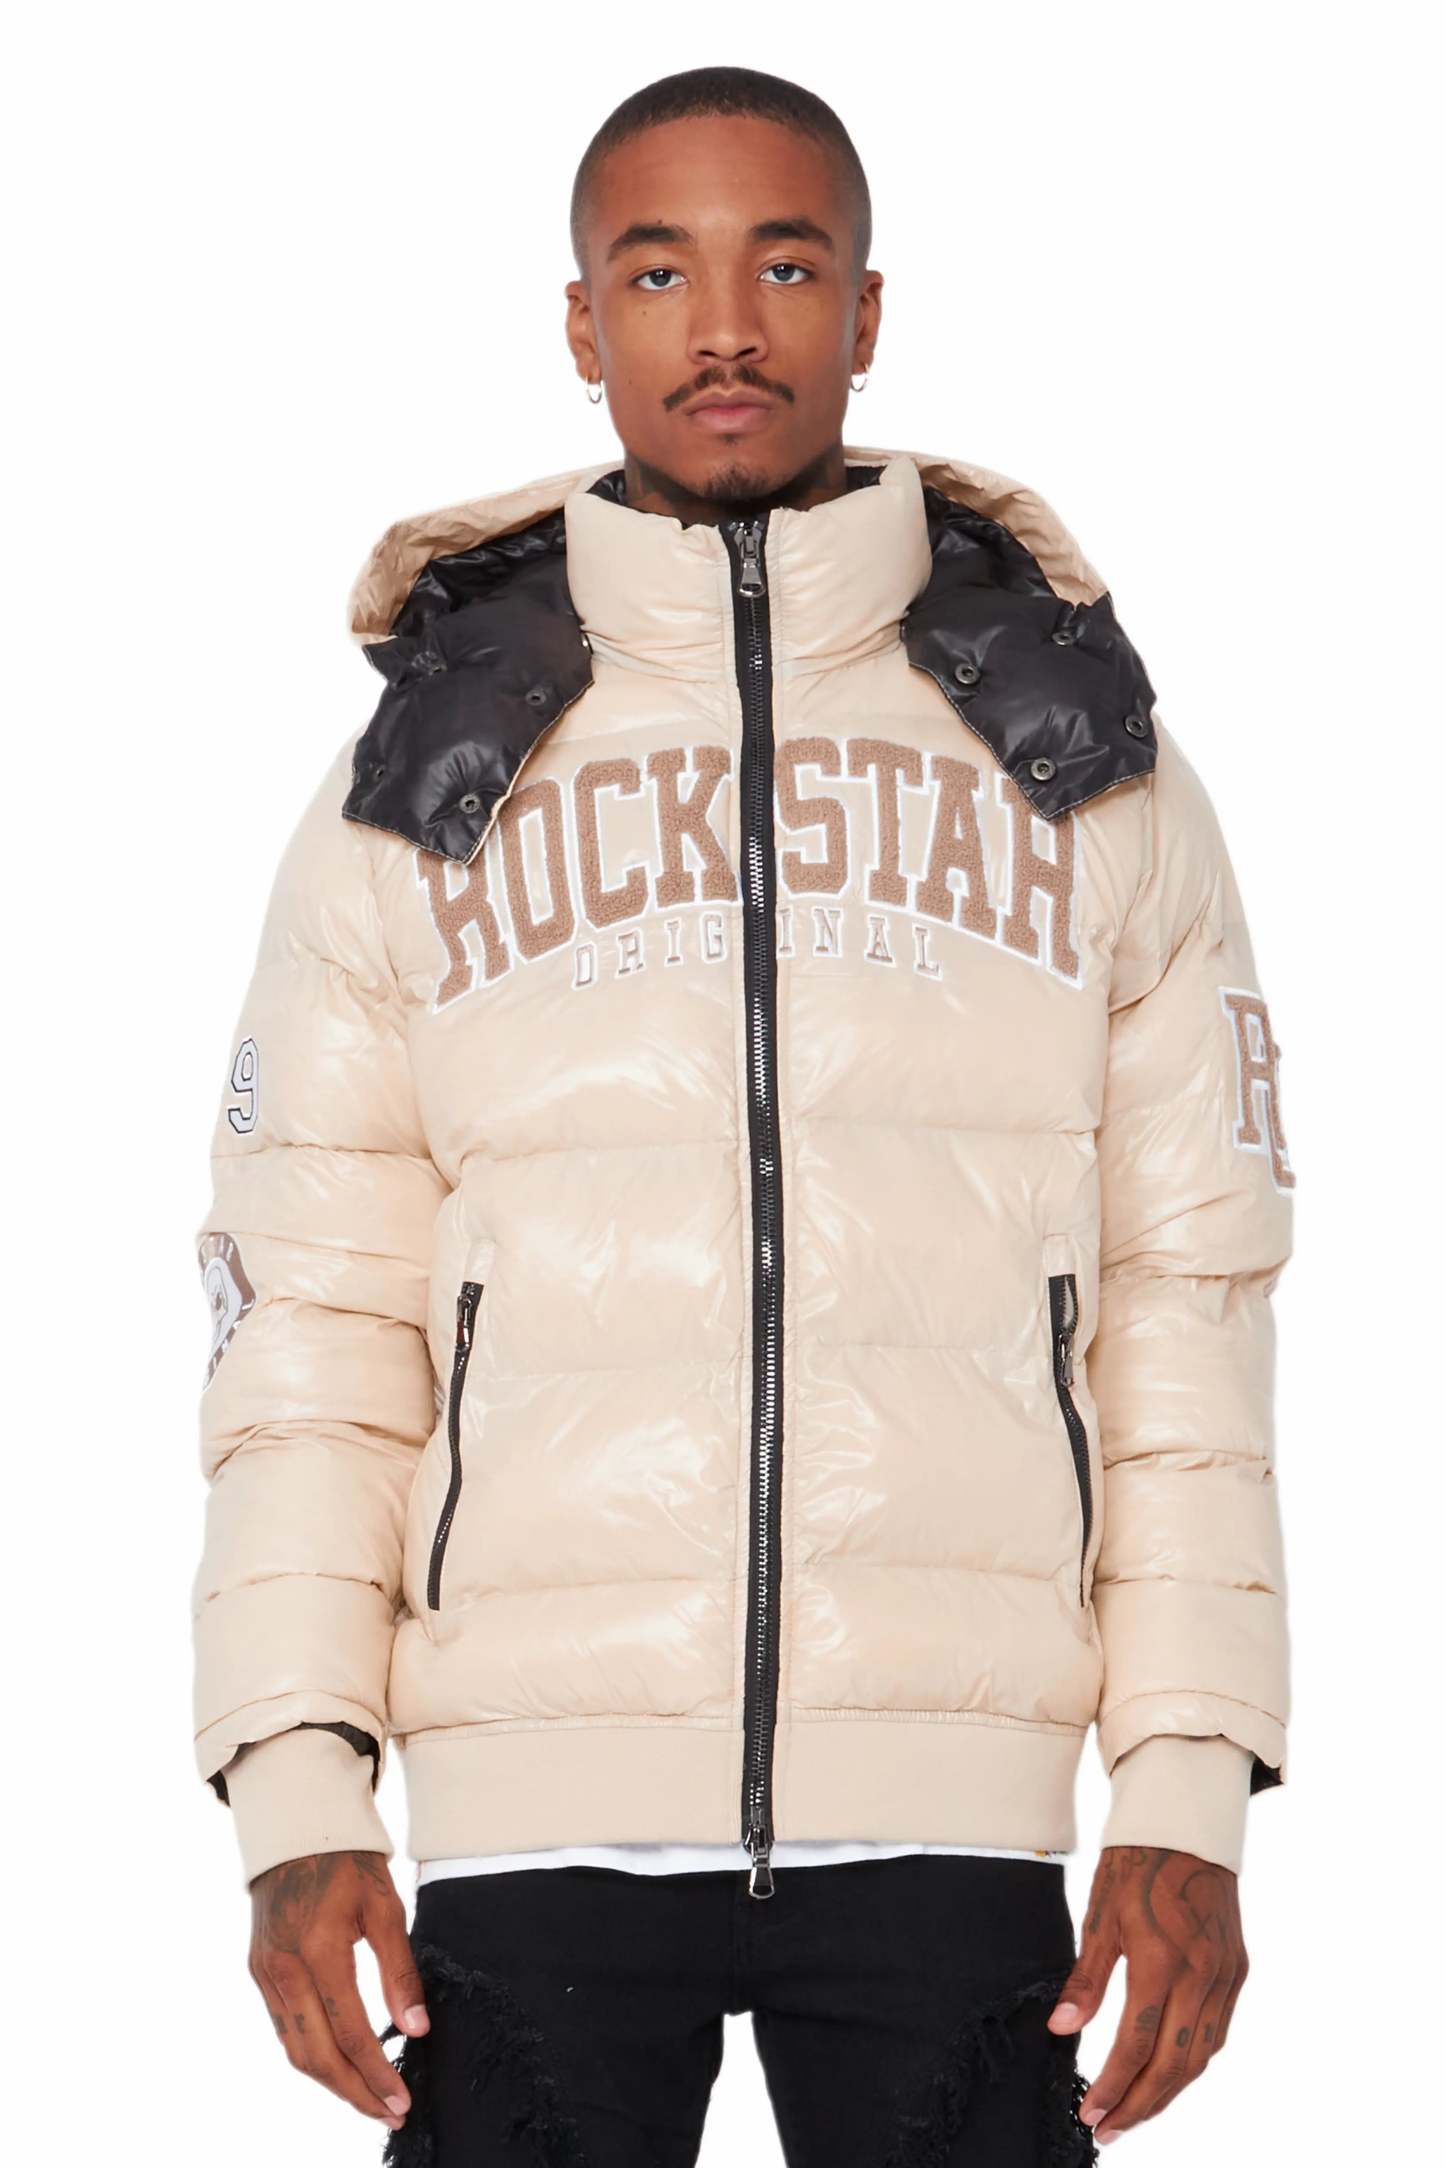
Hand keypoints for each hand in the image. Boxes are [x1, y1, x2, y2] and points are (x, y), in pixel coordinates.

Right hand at [247, 1849, 428, 2134]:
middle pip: (317, 2055)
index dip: (377, 2073)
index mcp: (318, 1949)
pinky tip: (338, 2064)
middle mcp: (283, 1968)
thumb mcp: (385, 1907)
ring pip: (294, 2049)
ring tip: (368, 2099)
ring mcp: (264, 1972)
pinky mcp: (257, 1970)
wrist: (296, 1828)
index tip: (402, 2099)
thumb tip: (416, 2029)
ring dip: (331, 2082)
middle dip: (354, 2092)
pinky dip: (310, 2054)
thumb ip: (400, 1972)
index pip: (351, 2032)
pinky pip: (283, 2028)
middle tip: (389, 2112)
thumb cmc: (349, 1862)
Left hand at [1046, 1845, 1248, 2143]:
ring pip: (1202, 2055)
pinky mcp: (1238, 1969)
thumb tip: (1060, 2030)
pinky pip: (1218, 2031)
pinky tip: (1169, 2072)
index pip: (1136, 2045)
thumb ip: (1086, 1979)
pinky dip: (1194, 2061)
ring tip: (1135, 2112)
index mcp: (1162, 1960)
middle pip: (1174, 2064)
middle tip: (1108, 2130)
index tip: (1090, 2114)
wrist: (1187, 1823)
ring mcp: (1226, 1974)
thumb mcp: (1100, 1916)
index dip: (1113, 2086)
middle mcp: (1202, 1974)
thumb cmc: (1135, 1865)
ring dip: (1169, 2091)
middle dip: (1141, 2105)